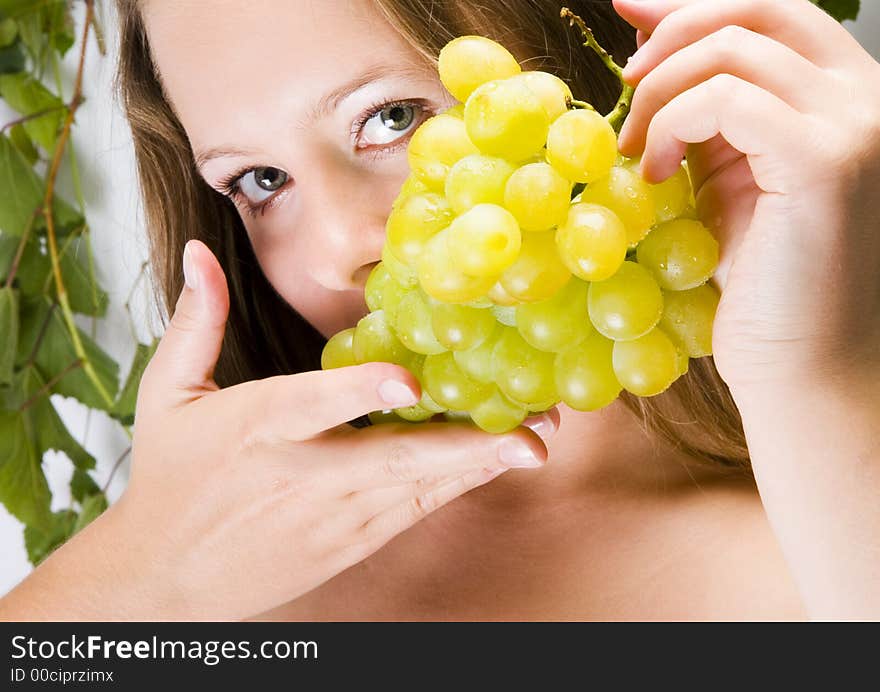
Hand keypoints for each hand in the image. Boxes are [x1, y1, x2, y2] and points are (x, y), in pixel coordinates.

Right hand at [98, 240, 551, 619]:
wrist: (168, 579)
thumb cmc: (171, 480)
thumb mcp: (167, 397)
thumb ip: (197, 322)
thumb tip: (199, 251)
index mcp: (255, 429)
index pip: (311, 405)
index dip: (359, 392)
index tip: (410, 379)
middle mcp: (303, 475)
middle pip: (392, 460)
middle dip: (466, 445)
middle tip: (533, 427)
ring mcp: (334, 515)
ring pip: (418, 487)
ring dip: (480, 463)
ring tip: (538, 438)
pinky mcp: (353, 540)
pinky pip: (414, 509)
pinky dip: (456, 485)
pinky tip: (497, 463)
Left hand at [613, 0, 879, 393]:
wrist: (800, 363)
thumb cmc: (760, 284)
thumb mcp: (725, 180)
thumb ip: (704, 119)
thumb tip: (652, 61)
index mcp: (840, 97)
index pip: (769, 12)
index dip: (690, 4)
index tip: (629, 12)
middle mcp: (862, 96)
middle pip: (757, 9)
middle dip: (672, 34)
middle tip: (625, 84)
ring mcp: (853, 124)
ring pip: (733, 49)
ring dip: (661, 93)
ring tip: (636, 153)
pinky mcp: (824, 162)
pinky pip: (727, 100)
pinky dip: (673, 126)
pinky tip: (657, 175)